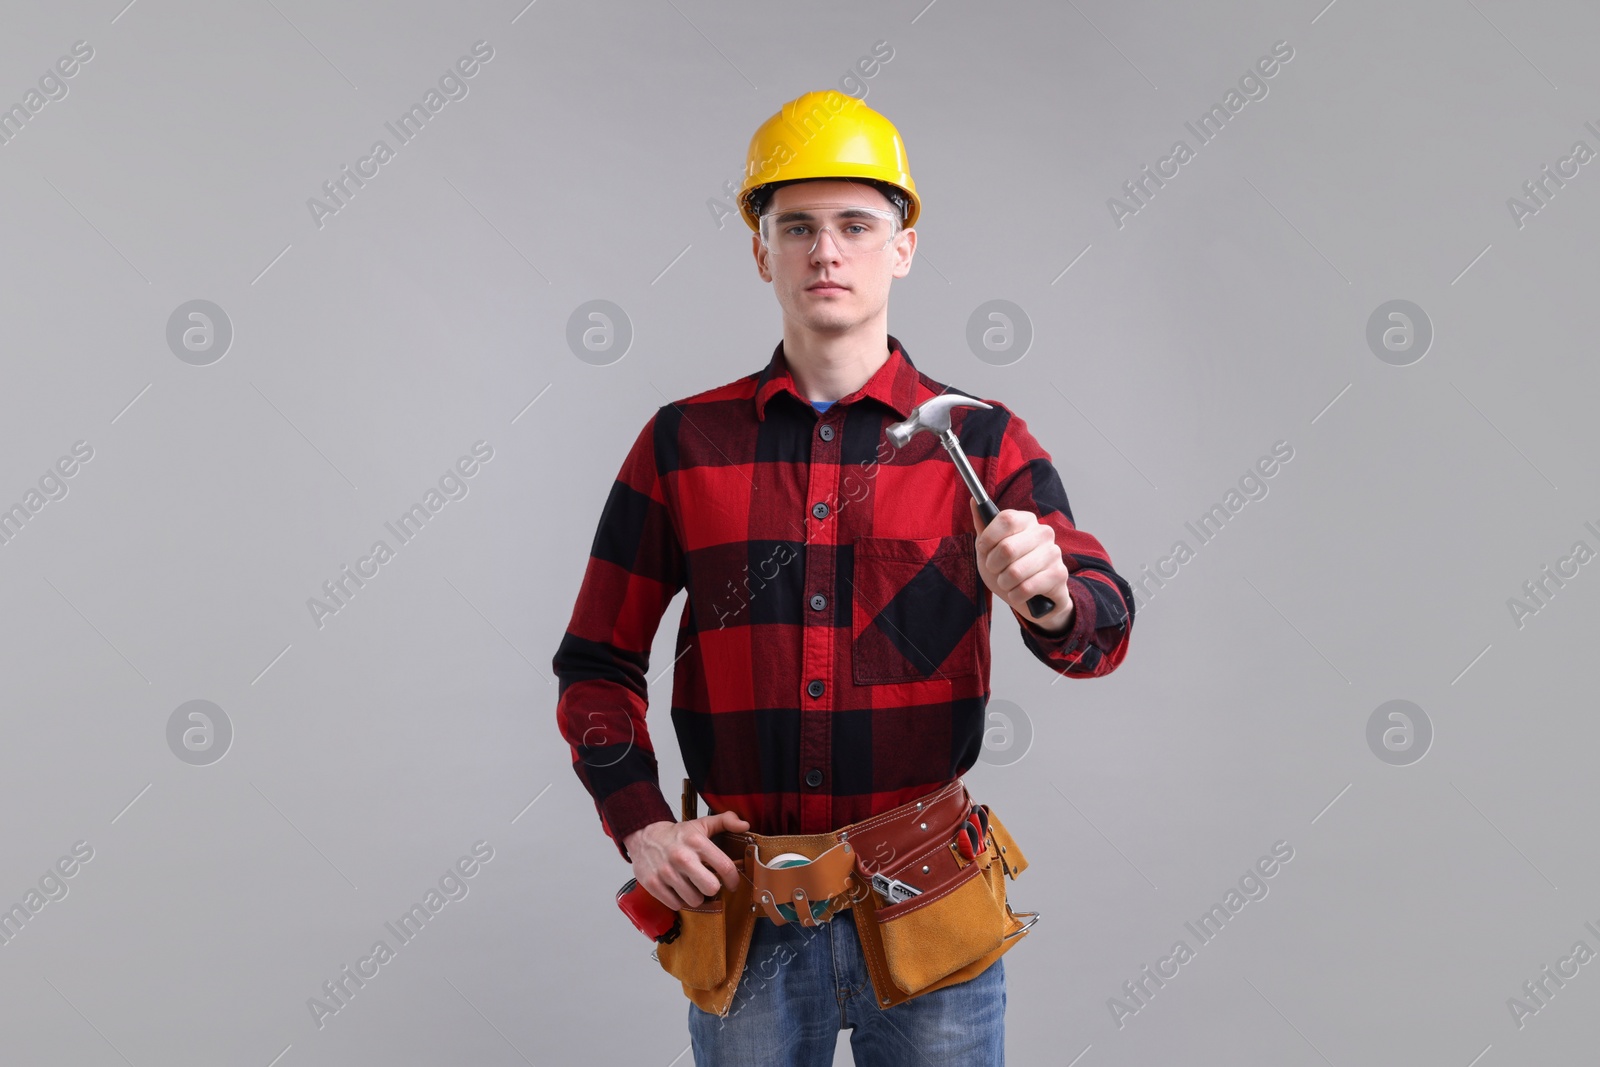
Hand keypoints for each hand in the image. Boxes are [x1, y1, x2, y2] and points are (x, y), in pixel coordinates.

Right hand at [623, 811, 750, 909]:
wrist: (643, 837)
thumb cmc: (676, 835)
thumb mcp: (701, 824)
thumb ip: (725, 821)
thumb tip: (745, 825)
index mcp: (696, 842)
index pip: (725, 867)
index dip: (733, 880)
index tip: (732, 883)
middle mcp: (682, 857)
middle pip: (711, 888)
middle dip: (712, 889)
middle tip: (707, 883)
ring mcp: (666, 872)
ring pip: (694, 900)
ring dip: (695, 896)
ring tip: (690, 885)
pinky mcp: (653, 884)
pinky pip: (675, 904)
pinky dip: (678, 900)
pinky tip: (677, 889)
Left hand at [969, 498, 1074, 634]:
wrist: (1032, 598)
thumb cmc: (1009, 568)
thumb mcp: (990, 548)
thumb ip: (983, 525)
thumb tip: (974, 501)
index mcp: (1026, 520)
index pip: (1006, 519)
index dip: (989, 538)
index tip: (984, 549)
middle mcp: (1044, 532)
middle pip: (1007, 548)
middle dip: (993, 566)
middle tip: (996, 570)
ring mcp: (1054, 553)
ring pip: (1015, 571)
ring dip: (1004, 583)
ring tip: (1009, 582)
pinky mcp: (1059, 575)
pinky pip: (1026, 588)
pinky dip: (1015, 595)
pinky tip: (1019, 593)